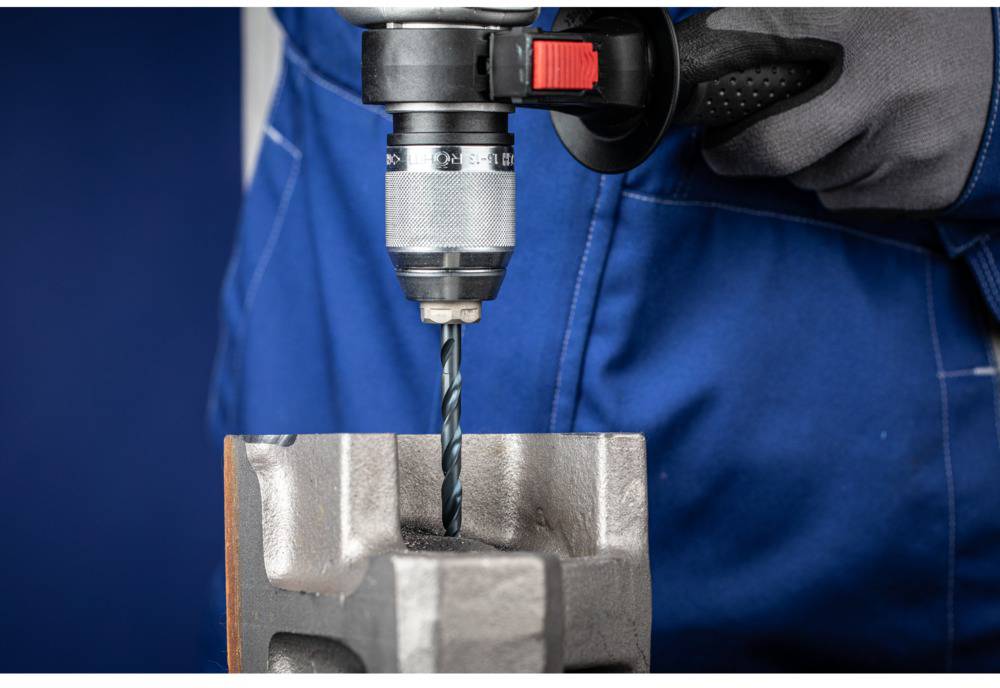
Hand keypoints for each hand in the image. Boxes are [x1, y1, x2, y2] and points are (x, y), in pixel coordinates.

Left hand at [675, 8, 993, 212]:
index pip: (747, 38)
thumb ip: (784, 14)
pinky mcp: (924, 186)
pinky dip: (844, 178)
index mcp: (861, 15)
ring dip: (806, 158)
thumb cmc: (928, 22)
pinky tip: (876, 143)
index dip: (704, 70)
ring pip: (806, 178)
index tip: (681, 97)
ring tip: (844, 120)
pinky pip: (843, 199)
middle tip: (735, 138)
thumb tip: (712, 30)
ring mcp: (907, 144)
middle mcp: (885, 84)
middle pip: (766, 149)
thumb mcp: (862, 1)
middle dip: (742, 149)